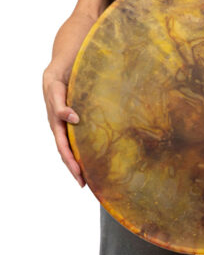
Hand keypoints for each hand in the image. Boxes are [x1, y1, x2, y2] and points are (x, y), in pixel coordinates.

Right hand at [42, 67, 85, 187]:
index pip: (64, 149)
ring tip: (92, 175)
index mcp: (56, 124)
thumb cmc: (57, 81)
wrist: (60, 69)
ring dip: (81, 161)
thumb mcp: (56, 91)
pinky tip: (96, 153)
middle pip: (68, 153)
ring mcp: (69, 125)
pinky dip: (86, 147)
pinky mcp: (77, 120)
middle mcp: (62, 127)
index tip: (80, 177)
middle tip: (86, 184)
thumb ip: (61, 106)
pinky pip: (80, 137)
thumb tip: (74, 119)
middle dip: (76, 169)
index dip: (71, 163)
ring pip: (74, 147)